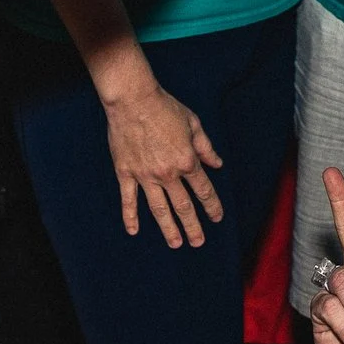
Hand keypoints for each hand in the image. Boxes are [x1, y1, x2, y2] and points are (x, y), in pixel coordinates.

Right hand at [103, 80, 225, 246]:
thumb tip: (217, 164)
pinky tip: (134, 231)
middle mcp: (167, 173)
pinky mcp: (125, 173)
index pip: (203, 190)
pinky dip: (130, 216)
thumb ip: (206, 147)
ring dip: (168, 228)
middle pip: (183, 206)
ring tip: (176, 243)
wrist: (133, 100)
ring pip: (159, 209)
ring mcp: (145, 175)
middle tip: (198, 242)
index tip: (217, 218)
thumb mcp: (193, 124)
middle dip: (193, 226)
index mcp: (186, 160)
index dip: (212, 206)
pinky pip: (128, 200)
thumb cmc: (165, 107)